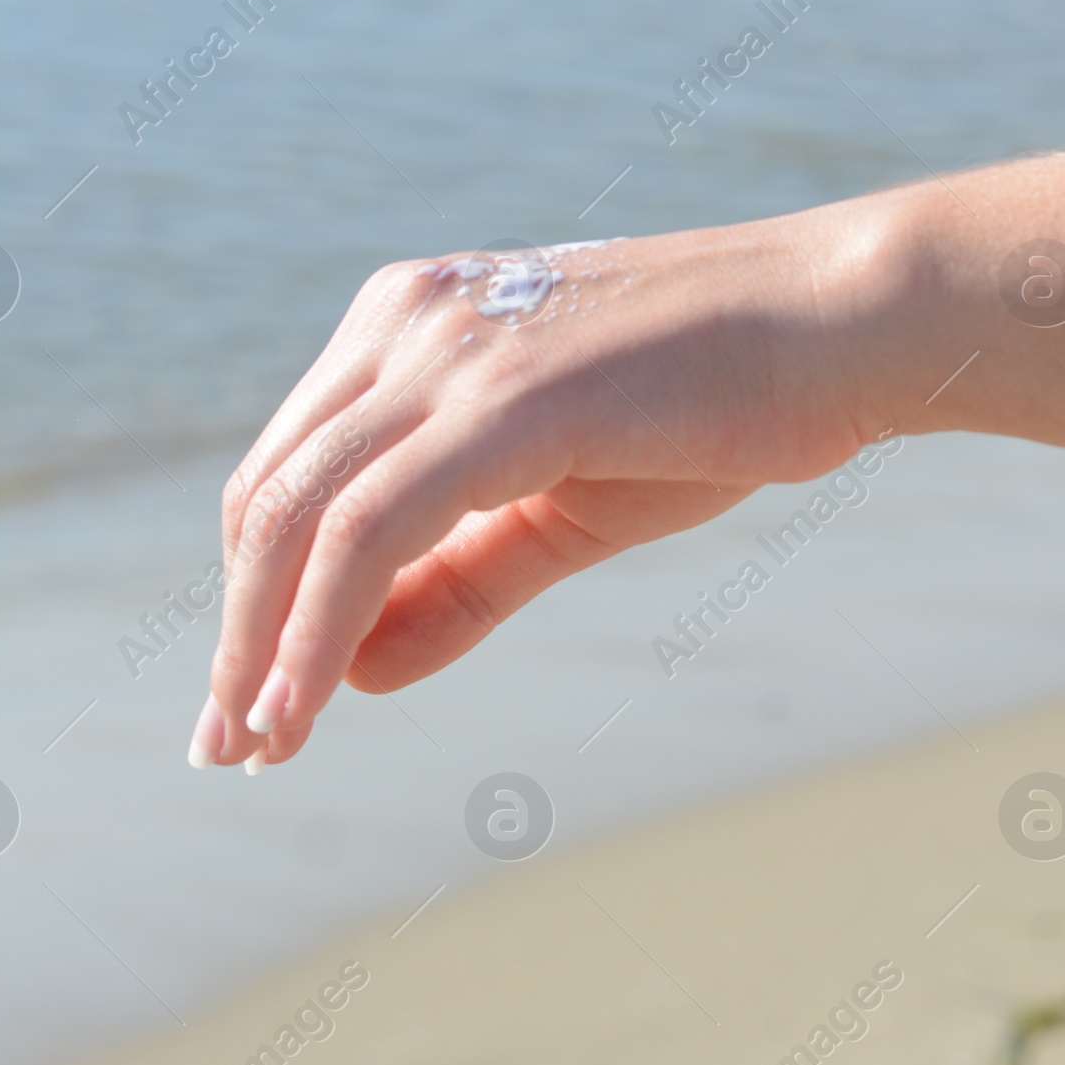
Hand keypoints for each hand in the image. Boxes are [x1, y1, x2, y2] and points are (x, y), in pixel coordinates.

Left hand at [190, 220, 887, 769]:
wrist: (835, 323)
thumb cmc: (718, 402)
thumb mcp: (563, 505)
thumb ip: (458, 579)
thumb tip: (350, 670)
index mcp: (412, 318)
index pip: (289, 468)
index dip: (252, 593)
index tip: (252, 700)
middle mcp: (408, 317)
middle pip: (267, 494)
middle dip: (237, 632)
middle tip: (229, 747)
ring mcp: (450, 348)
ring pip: (296, 514)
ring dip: (259, 646)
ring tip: (256, 746)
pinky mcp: (503, 397)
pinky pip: (368, 532)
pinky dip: (314, 629)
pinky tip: (303, 707)